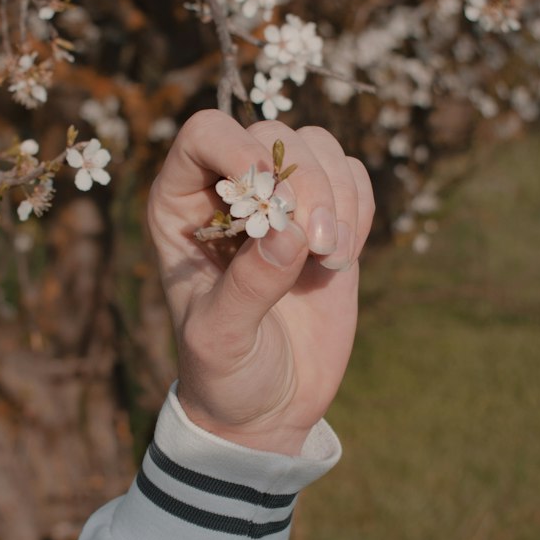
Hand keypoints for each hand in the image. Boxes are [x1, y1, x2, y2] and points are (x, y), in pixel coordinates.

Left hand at [147, 111, 374, 454]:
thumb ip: (249, 286)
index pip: (205, 133)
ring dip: (336, 196)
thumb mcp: (221, 338)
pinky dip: (358, 208)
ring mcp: (282, 200)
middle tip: (316, 245)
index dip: (239, 148)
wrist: (267, 405)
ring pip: (319, 147)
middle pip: (273, 136)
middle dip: (304, 184)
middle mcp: (229, 190)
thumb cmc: (224, 371)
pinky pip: (353, 177)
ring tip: (331, 257)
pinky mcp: (328, 218)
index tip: (271, 194)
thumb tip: (289, 231)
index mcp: (181, 205)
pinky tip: (341, 257)